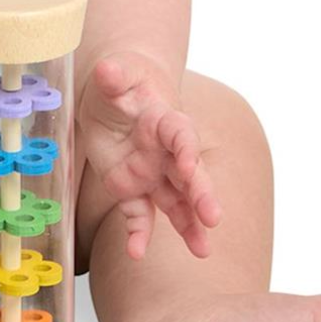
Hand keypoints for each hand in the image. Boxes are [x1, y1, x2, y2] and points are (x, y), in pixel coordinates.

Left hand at [77, 49, 222, 260]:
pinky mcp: (132, 189)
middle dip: (200, 195)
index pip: (181, 135)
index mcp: (165, 120)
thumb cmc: (123, 82)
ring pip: (174, 203)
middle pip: (188, 176)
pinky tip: (137, 253)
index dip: (186, 150)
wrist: (116, 95)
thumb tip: (108, 68)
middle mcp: (165, 153)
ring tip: (202, 250)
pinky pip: (138, 214)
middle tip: (213, 217)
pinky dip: (138, 234)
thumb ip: (114, 75)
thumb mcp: (116, 73)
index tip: (189, 165)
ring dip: (188, 226)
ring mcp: (151, 174)